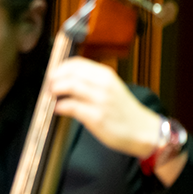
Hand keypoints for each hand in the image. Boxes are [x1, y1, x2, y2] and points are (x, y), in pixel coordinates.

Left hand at [47, 57, 161, 158]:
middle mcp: (104, 85)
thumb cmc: (123, 110)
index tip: (52, 76)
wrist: (143, 130)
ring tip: (52, 97)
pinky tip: (58, 110)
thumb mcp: (110, 88)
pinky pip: (71, 107)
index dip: (59, 68)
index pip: (76, 63)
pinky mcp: (97, 117)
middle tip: (48, 87)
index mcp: (106, 75)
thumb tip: (63, 79)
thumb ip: (90, 81)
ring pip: (69, 86)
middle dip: (53, 79)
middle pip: (69, 73)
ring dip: (55, 91)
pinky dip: (60, 107)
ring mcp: (101, 101)